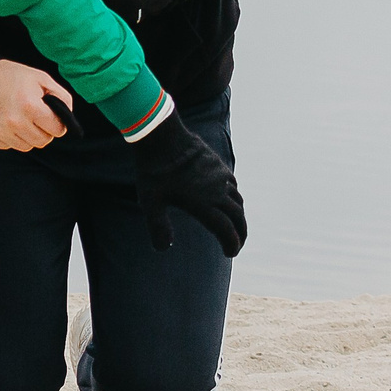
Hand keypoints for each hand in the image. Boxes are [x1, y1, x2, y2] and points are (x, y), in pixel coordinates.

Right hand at [0, 60, 73, 150]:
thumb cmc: (10, 76)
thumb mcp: (41, 78)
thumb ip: (61, 96)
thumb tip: (68, 117)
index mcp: (30, 106)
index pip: (57, 130)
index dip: (56, 122)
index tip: (50, 116)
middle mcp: (14, 122)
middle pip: (42, 141)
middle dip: (43, 130)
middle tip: (35, 117)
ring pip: (26, 147)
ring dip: (27, 135)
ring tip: (20, 118)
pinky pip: (9, 146)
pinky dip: (11, 137)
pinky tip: (6, 121)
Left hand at [117, 106, 245, 255]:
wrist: (161, 137)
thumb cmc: (153, 171)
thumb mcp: (150, 202)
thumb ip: (157, 227)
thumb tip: (163, 248)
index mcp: (203, 204)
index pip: (226, 230)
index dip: (231, 244)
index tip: (230, 253)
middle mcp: (217, 192)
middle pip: (238, 217)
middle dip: (241, 233)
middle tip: (237, 243)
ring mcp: (220, 176)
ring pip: (238, 200)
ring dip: (239, 214)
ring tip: (234, 223)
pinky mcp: (218, 164)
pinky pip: (233, 184)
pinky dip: (234, 196)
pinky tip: (227, 198)